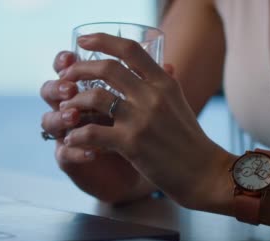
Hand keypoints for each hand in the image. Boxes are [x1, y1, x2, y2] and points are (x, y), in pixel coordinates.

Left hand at [60, 33, 233, 209]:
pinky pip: (92, 132)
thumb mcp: (181, 104)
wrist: (204, 173)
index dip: (102, 40)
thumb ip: (167, 84)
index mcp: (163, 83)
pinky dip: (76, 135)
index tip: (83, 40)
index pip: (130, 49)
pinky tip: (71, 139)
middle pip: (107, 68)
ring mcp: (141, 119)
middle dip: (79, 69)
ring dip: (74, 102)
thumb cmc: (190, 141)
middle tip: (65, 78)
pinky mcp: (131, 144)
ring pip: (95, 97)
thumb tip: (164, 64)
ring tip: (65, 110)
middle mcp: (152, 96)